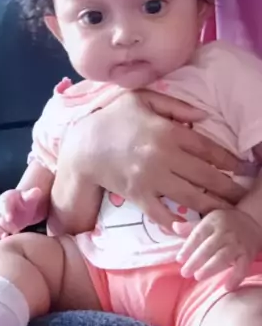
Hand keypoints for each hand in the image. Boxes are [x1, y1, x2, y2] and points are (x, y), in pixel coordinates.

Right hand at [0, 188, 42, 244]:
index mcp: (6, 199)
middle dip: (0, 224)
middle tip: (9, 231)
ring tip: (5, 237)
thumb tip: (36, 191)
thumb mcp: (30, 197)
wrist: (24, 208)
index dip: (5, 211)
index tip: (10, 218)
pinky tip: (3, 243)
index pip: (3, 204)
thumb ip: (32, 194)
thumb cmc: (26, 202)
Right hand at [55, 90, 245, 228]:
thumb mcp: (142, 99)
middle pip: (206, 176)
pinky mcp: (138, 196)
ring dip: (213, 207)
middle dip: (229, 188)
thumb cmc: (113, 118)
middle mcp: (164, 156)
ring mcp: (151, 179)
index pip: (208, 149)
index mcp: (168, 131)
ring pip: (191, 198)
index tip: (243, 169)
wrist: (83, 146)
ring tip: (228, 213)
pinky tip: (193, 226)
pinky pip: (163, 215)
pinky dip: (179, 223)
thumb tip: (204, 116)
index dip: (230, 161)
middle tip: (243, 196)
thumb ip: (175, 105)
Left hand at [174, 210, 261, 290]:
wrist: (253, 222)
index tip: (179, 259)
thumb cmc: (225, 224)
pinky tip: (227, 287)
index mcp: (212, 221)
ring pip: (223, 257)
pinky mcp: (248, 254)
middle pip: (208, 248)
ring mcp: (237, 243)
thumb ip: (191, 227)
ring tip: (198, 277)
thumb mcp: (209, 221)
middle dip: (195, 261)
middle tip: (185, 273)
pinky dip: (236, 278)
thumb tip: (173, 227)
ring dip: (210, 268)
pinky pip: (242, 267)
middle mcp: (225, 231)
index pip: (197, 235)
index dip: (188, 248)